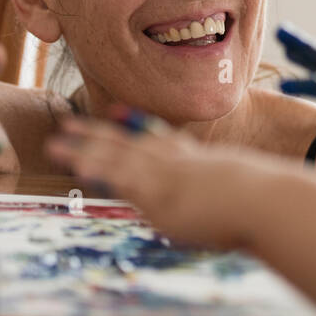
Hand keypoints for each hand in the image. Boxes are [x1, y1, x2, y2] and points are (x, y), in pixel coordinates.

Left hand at [47, 115, 258, 249]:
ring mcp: (163, 174)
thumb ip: (220, 194)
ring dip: (82, 150)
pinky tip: (77, 167)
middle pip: (126, 142)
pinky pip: (120, 179)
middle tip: (67, 123)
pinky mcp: (156, 192)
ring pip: (114, 157)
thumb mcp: (240, 191)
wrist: (259, 198)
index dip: (133, 124)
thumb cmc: (261, 199)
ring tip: (54, 144)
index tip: (114, 112)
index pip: (157, 136)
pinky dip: (98, 170)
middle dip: (94, 133)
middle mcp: (173, 160)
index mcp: (192, 158)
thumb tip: (223, 204)